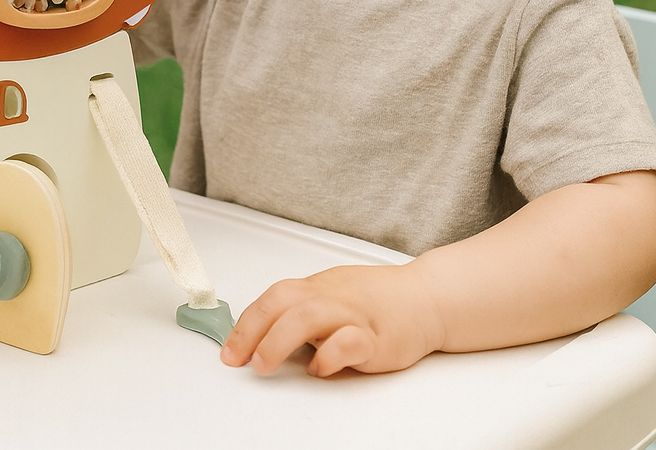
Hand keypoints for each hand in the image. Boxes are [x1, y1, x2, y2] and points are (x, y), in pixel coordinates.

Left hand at [220, 264, 443, 376]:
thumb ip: (302, 310)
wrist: (426, 298)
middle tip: (236, 358)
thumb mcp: (334, 296)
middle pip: (283, 302)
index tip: (228, 350)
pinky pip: (349, 340)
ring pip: (309, 316)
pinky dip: (329, 354)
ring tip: (263, 364)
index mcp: (317, 288)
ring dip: (279, 340)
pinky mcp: (377, 337)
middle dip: (253, 330)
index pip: (273, 298)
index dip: (246, 323)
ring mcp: (353, 314)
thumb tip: (263, 335)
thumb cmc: (377, 300)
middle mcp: (331, 297)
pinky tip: (319, 368)